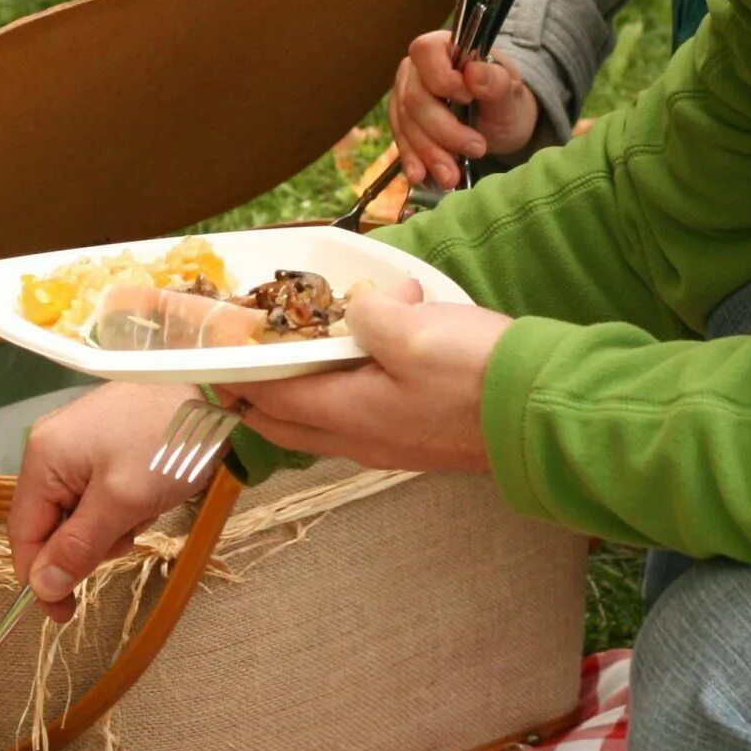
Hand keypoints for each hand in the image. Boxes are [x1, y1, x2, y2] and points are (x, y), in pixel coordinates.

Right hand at [9, 381, 209, 622]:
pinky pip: (101, 495)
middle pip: (52, 524)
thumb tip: (41, 587)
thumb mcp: (122, 502)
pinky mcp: (106, 446)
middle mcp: (52, 449)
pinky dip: (123, 506)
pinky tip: (150, 493)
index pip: (24, 533)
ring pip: (80, 514)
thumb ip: (78, 547)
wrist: (216, 392)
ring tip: (145, 506)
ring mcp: (79, 445)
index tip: (65, 615)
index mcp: (43, 457)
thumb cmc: (164, 444)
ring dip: (112, 526)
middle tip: (128, 533)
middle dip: (89, 543)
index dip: (41, 578)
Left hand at [219, 282, 504, 472]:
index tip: (206, 348)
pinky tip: (353, 361)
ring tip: (284, 356)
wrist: (544, 414)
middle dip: (251, 390)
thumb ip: (369, 314)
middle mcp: (359, 438)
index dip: (232, 370)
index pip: (266, 394)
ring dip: (294, 391)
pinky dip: (334, 389)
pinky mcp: (415, 438)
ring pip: (318, 420)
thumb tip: (364, 306)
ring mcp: (388, 443)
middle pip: (283, 419)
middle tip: (232, 358)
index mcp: (346, 413)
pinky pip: (354, 415)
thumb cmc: (478, 375)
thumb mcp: (415, 330)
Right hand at [389, 28, 537, 187]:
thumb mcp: (510, 92)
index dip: (441, 78)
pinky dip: (414, 161)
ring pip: (407, 126)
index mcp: (443, 48)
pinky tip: (422, 176)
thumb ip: (496, 81)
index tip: (468, 99)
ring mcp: (405, 98)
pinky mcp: (404, 126)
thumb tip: (474, 73)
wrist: (500, 127)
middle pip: (415, 99)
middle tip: (478, 149)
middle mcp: (416, 71)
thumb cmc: (504, 101)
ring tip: (453, 176)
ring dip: (430, 154)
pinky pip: (402, 143)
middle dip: (444, 130)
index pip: (425, 52)